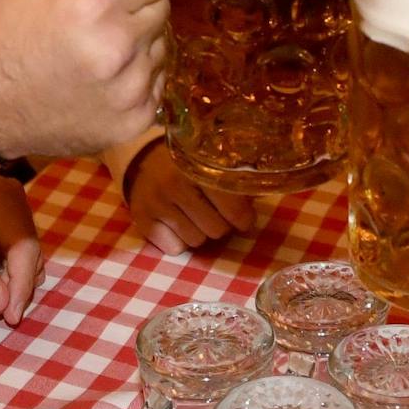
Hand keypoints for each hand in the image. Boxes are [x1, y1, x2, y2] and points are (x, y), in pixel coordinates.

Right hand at [0, 0, 171, 160]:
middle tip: (93, 18)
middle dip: (133, 5)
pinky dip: (132, 79)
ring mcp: (130, 90)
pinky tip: (96, 80)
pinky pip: (155, 84)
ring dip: (134, 44)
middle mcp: (120, 46)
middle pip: (162, 6)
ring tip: (90, 52)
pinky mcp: (133, 122)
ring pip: (160, 46)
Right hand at [124, 144, 255, 254]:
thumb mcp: (213, 164)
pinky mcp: (142, 220)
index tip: (243, 217)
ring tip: (194, 216)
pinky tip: (176, 223)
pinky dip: (179, 241)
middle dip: (221, 225)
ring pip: (196, 241)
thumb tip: (266, 192)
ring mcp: (156, 204)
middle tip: (215, 214)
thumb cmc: (188, 165)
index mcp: (198, 168)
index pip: (234, 211)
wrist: (144, 159)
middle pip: (217, 231)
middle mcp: (174, 185)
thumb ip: (238, 181)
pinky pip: (175, 248)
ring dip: (200, 233)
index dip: (244, 219)